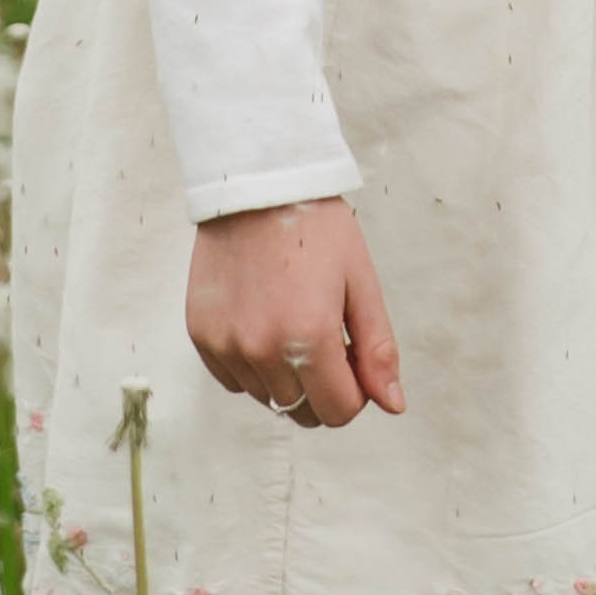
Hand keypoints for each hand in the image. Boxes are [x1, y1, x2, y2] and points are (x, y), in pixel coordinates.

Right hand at [186, 197, 403, 429]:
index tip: (353, 354)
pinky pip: (234, 379)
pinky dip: (252, 364)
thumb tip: (393, 405)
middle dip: (322, 386)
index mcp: (309, 337)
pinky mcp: (202, 335)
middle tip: (326, 336)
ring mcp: (227, 345)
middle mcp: (262, 349)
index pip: (339, 412)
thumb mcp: (360, 280)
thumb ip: (377, 349)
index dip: (356, 389)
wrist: (257, 182)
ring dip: (286, 376)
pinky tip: (263, 320)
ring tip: (292, 318)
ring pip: (267, 397)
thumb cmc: (316, 226)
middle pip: (302, 411)